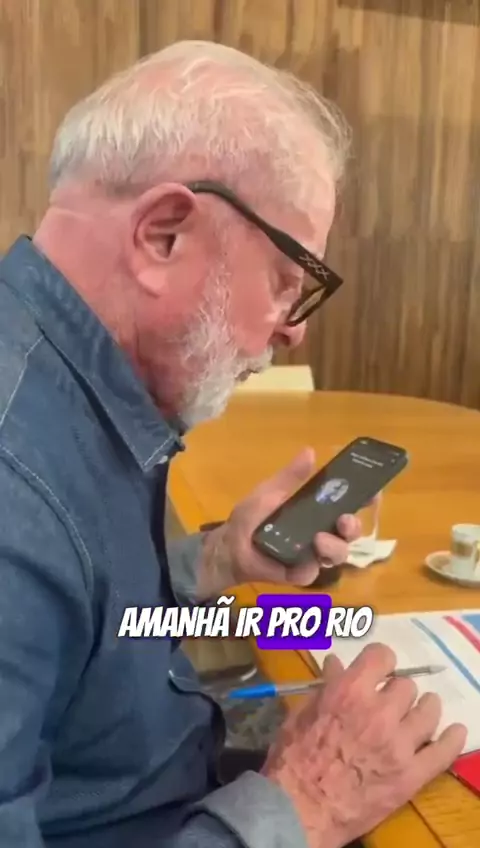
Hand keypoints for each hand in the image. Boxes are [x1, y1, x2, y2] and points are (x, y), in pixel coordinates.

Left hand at [197, 448, 365, 597]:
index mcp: (318, 511)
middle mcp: (322, 532)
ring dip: (335, 546)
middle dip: (354, 526)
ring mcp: (313, 555)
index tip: (373, 492)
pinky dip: (309, 566)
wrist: (230, 545)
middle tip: (345, 521)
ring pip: (339, 554)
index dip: (365, 499)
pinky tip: (303, 559)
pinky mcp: (300, 573)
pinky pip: (312, 572)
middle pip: (351, 532)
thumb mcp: (271, 491)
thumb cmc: (251, 516)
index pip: (349, 504)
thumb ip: (291, 476)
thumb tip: (309, 451)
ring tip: (319, 540)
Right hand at [262, 644, 466, 847]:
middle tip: (388, 704)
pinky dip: (451, 739)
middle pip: (406, 686)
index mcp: (350, 692)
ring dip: (423, 709)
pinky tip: (454, 732)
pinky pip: (442, 752)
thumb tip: (336, 664)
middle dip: (396, 691)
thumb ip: (326, 687)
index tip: (378, 671)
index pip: (382, 657)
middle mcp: (379, 712)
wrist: (299, 809)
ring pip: (429, 711)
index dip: (380, 662)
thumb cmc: (293, 759)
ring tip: (417, 714)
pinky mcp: (411, 775)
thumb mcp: (303, 714)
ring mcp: (399, 745)